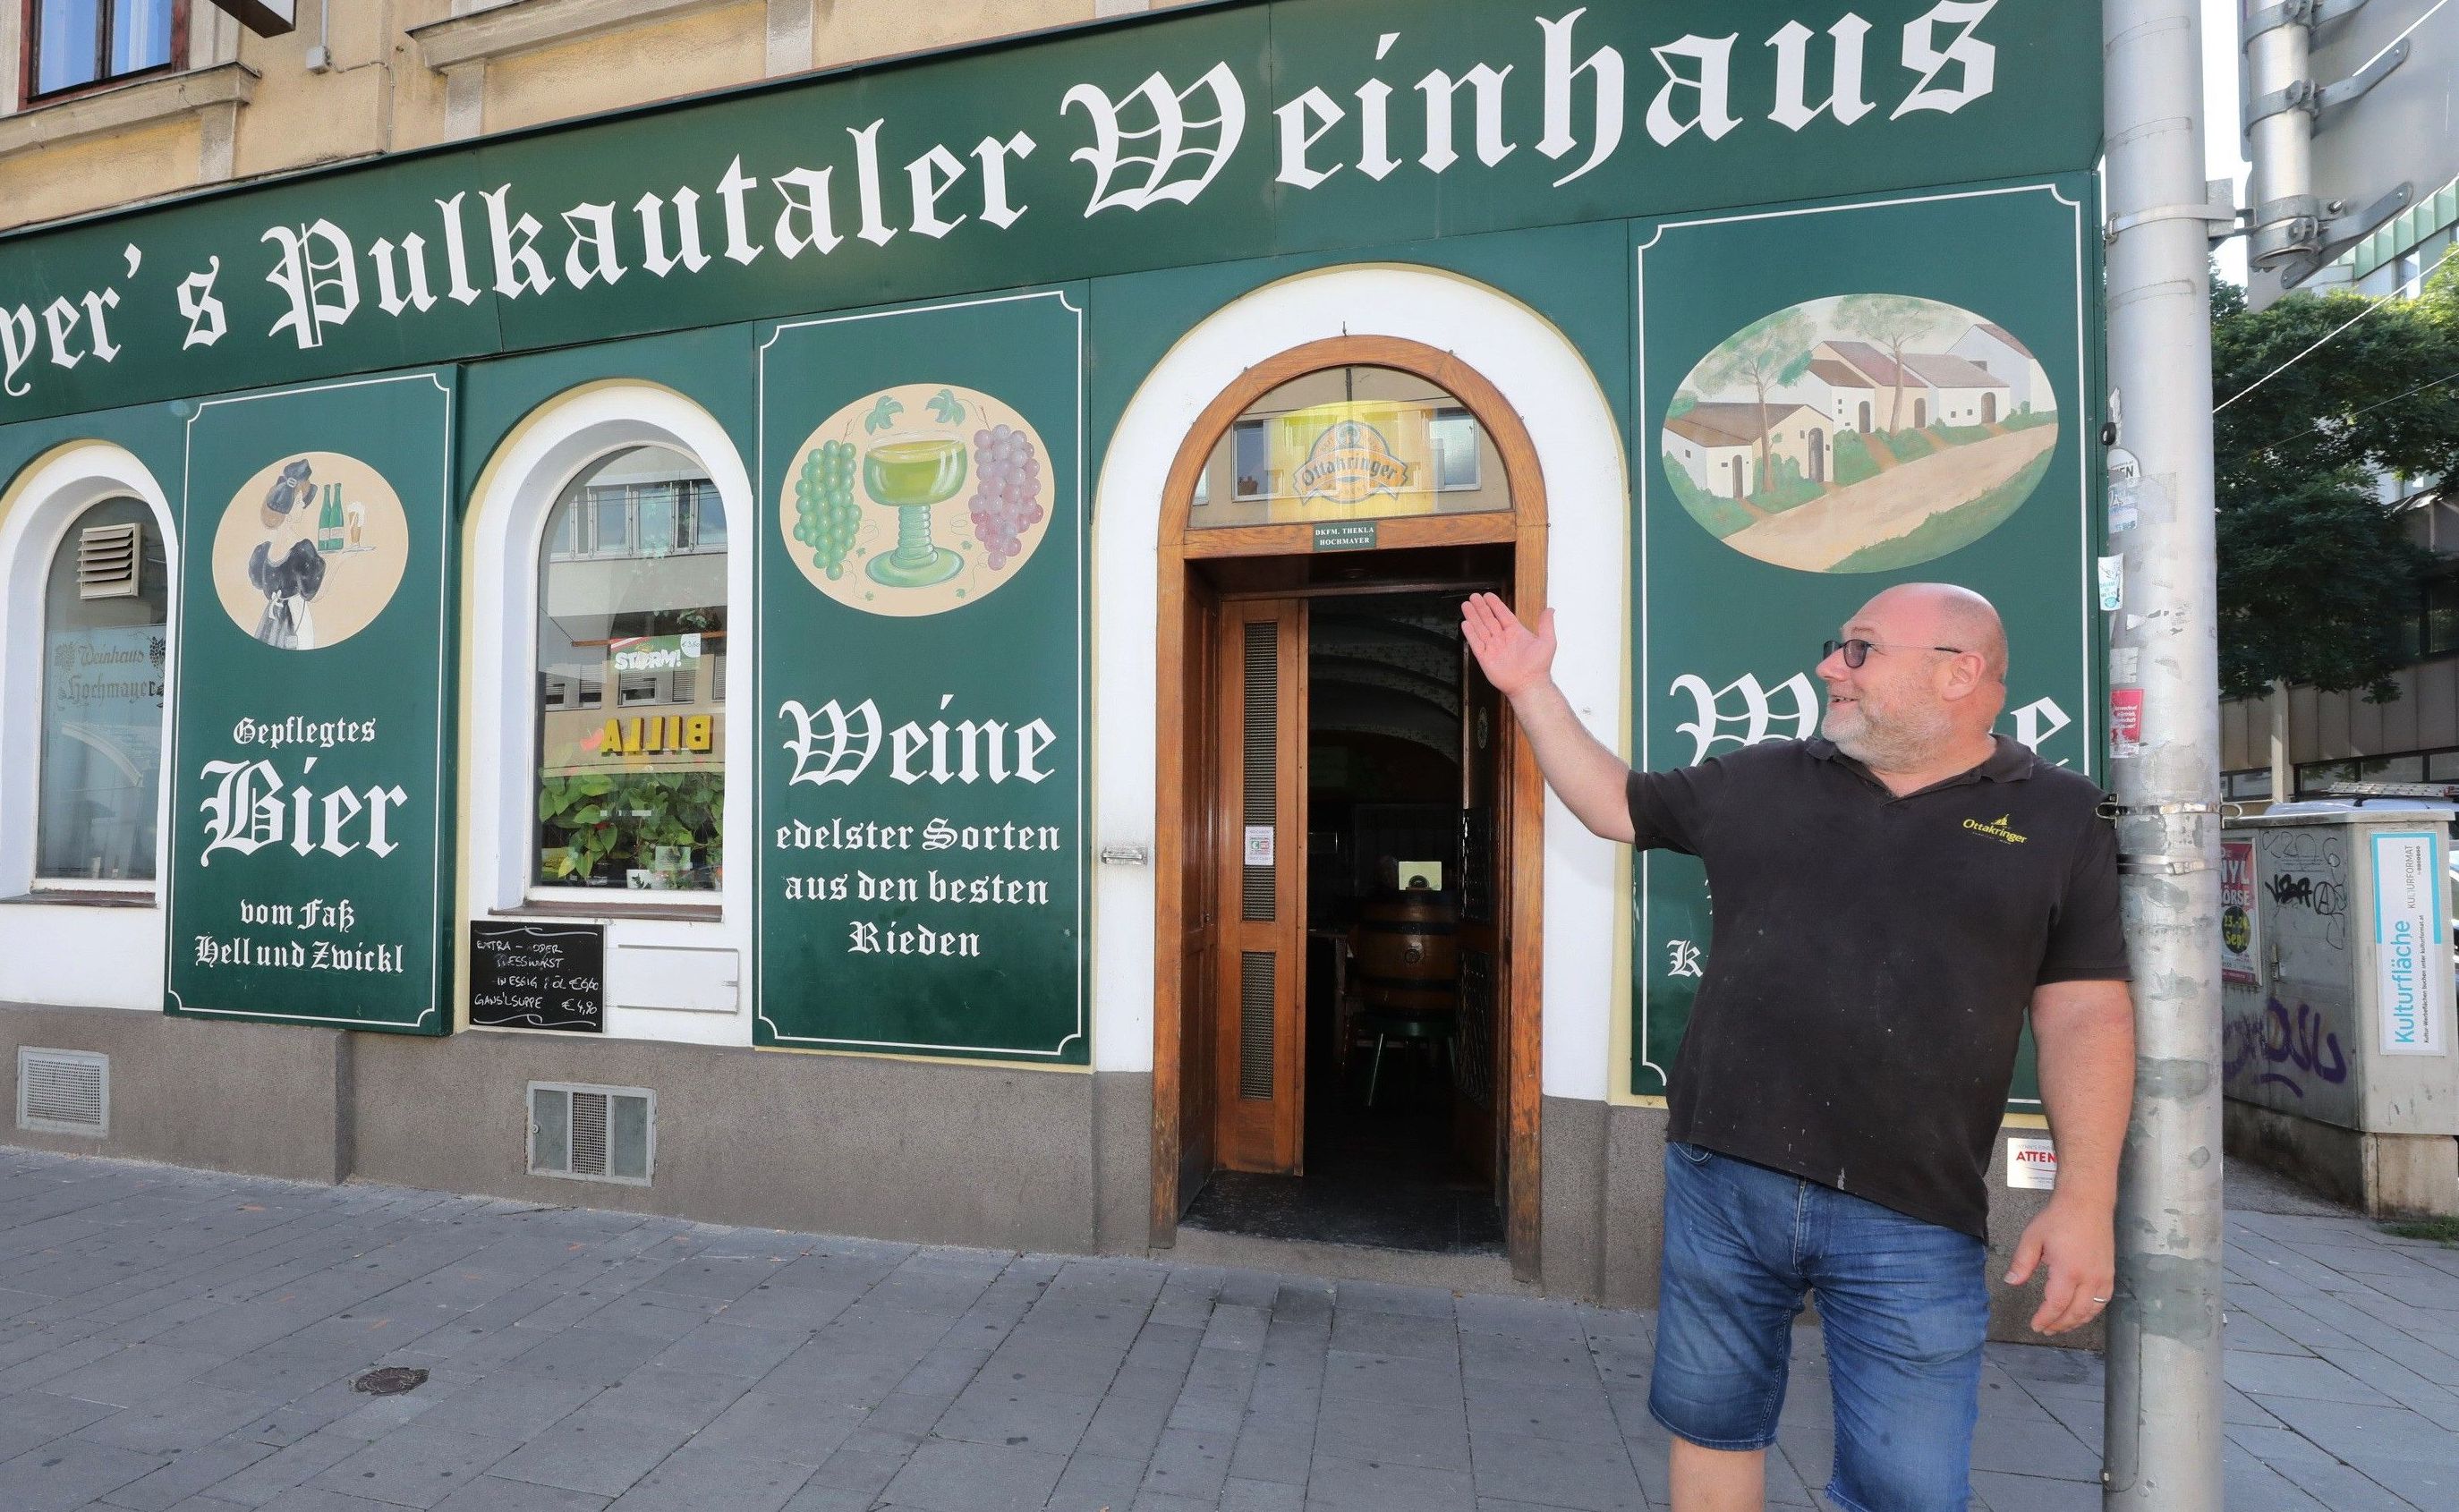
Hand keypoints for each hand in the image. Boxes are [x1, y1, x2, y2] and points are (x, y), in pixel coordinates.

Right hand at [1461, 593, 1555, 698]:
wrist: (1529, 685)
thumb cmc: (1539, 666)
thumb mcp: (1547, 641)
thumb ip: (1546, 624)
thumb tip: (1550, 610)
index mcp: (1516, 632)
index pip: (1503, 614)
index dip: (1495, 604)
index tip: (1488, 596)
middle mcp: (1503, 639)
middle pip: (1489, 619)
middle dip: (1481, 607)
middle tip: (1474, 596)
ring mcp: (1494, 648)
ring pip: (1480, 628)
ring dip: (1473, 616)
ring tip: (1466, 605)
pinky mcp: (1486, 658)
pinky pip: (1476, 643)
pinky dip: (1470, 634)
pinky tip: (1465, 623)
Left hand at [2004, 1194, 2115, 1334]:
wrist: (2087, 1202)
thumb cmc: (2059, 1218)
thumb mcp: (2032, 1237)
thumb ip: (2022, 1262)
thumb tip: (2011, 1282)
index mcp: (2068, 1271)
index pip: (2056, 1304)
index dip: (2045, 1318)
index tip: (2035, 1326)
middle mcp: (2089, 1278)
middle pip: (2075, 1313)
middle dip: (2060, 1325)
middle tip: (2046, 1330)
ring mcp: (2103, 1277)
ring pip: (2092, 1310)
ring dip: (2076, 1322)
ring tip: (2061, 1326)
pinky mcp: (2110, 1273)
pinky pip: (2103, 1300)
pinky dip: (2091, 1312)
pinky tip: (2081, 1313)